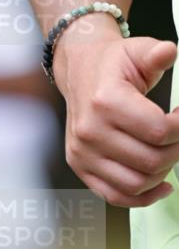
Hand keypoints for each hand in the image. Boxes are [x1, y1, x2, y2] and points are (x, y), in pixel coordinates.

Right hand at [55, 23, 178, 206]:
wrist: (79, 71)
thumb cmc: (113, 64)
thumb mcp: (137, 51)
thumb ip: (156, 53)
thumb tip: (169, 51)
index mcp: (105, 100)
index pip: (159, 131)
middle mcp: (90, 130)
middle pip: (152, 160)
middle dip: (177, 150)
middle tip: (178, 136)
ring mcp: (83, 152)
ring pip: (137, 183)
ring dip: (163, 173)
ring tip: (168, 152)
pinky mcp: (80, 166)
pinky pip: (116, 196)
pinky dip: (144, 197)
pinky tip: (161, 184)